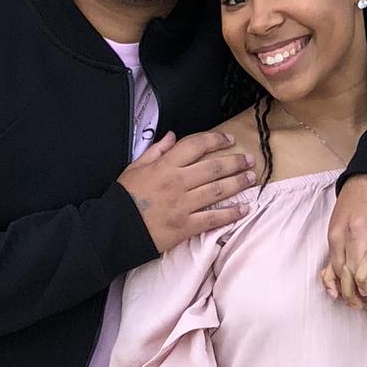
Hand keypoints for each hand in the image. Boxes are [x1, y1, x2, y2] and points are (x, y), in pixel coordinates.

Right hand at [119, 130, 256, 252]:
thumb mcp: (135, 167)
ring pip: (217, 190)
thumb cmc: (124, 198)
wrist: (115, 229)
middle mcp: (177, 182)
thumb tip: (172, 137)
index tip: (229, 140)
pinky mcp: (185, 226)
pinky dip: (231, 213)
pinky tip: (244, 209)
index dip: (216, 140)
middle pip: (213, 167)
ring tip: (251, 178)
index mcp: (165, 165)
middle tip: (249, 160)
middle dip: (235, 162)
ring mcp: (183, 205)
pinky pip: (213, 218)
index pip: (196, 145)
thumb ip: (155, 151)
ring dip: (238, 183)